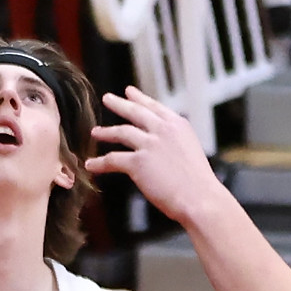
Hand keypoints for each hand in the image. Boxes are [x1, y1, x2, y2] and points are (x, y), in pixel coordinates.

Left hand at [91, 86, 220, 223]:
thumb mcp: (191, 150)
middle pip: (135, 112)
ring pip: (121, 132)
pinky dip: (99, 163)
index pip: (155, 107)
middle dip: (119, 104)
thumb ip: (175, 142)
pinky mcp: (138, 162)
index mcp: (178, 125)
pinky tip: (91, 165)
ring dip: (106, 132)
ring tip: (95, 132)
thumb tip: (162, 145)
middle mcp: (163, 130)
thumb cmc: (199, 184)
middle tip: (107, 98)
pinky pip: (113, 160)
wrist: (200, 198)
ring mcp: (150, 144)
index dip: (140, 98)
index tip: (129, 92)